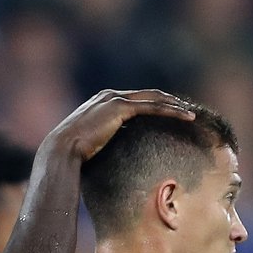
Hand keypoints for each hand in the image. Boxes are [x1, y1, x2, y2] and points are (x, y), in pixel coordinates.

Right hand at [44, 89, 195, 161]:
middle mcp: (108, 96)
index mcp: (101, 102)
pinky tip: (186, 117)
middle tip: (186, 110)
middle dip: (168, 101)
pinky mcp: (119, 107)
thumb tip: (111, 157)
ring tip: (191, 114)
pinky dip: (172, 111)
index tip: (168, 113)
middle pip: (147, 95)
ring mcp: (114, 99)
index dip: (153, 105)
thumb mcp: (89, 146)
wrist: (61, 150)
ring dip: (174, 105)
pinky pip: (153, 106)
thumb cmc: (70, 155)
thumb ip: (102, 143)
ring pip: (153, 98)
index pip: (134, 99)